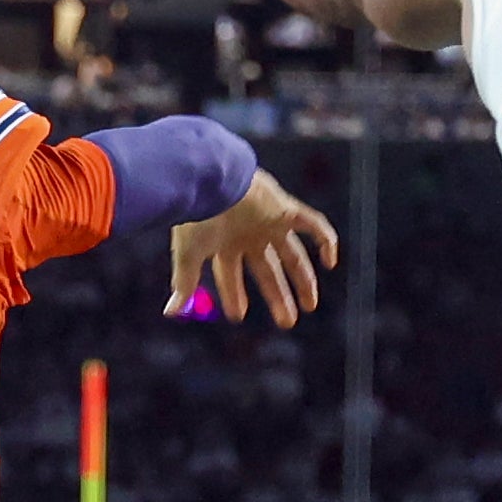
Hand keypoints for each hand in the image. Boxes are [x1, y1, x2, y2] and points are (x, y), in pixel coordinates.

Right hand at [168, 171, 339, 326]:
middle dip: (277, 295)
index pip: (230, 273)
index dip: (233, 294)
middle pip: (268, 269)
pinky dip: (326, 240)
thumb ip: (184, 282)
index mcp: (224, 241)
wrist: (211, 180)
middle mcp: (248, 232)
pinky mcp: (286, 209)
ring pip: (292, 254)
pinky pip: (314, 225)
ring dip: (303, 280)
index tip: (237, 316)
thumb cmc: (196, 216)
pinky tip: (331, 262)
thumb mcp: (188, 254)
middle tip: (287, 321)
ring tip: (310, 306)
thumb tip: (170, 313)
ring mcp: (268, 221)